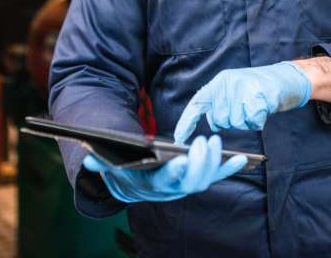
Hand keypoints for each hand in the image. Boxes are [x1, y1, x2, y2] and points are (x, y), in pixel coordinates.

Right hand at [82, 134, 246, 202]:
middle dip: (200, 163)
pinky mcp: (199, 176)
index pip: (166, 181)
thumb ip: (101, 163)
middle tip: (206, 142)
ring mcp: (188, 183)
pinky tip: (243, 159)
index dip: (175, 172)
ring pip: (206, 178)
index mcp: (154, 185)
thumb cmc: (124, 170)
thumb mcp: (111, 166)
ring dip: (216, 163)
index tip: (181, 160)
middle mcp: (174, 188)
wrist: (135, 182)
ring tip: (221, 143)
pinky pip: (217, 175)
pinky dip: (230, 168)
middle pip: (191, 181)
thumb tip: (87, 157)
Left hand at [174, 62, 310, 143]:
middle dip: (231, 121)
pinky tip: (263, 109)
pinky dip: (258, 121)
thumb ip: (221, 102)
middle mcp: (228, 83)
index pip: (197, 103)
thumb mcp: (234, 89)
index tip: (179, 139)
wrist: (285, 78)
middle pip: (219, 119)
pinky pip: (252, 123)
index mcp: (220, 82)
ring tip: (254, 106)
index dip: (187, 122)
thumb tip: (213, 121)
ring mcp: (243, 89)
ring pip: (236, 123)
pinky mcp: (258, 97)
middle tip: (245, 108)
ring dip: (246, 121)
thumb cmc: (258, 88)